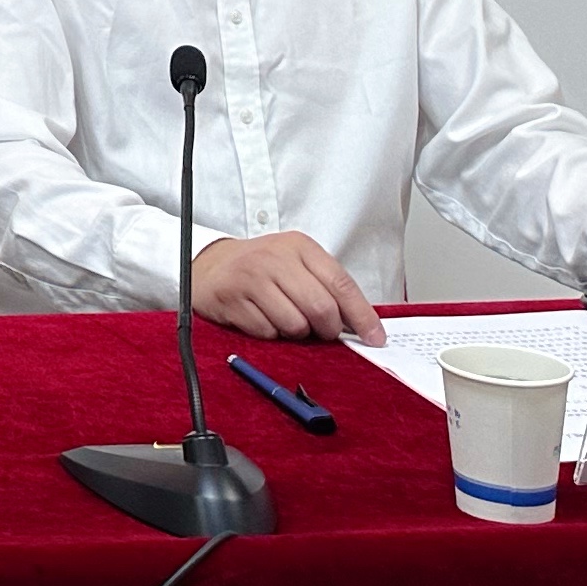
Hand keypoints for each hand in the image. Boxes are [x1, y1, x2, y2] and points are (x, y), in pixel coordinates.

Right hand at [190, 230, 383, 344]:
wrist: (211, 265)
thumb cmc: (263, 269)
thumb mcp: (297, 264)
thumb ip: (327, 287)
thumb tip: (362, 326)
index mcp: (299, 246)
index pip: (341, 284)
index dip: (362, 316)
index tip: (376, 338)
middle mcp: (275, 257)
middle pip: (320, 308)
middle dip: (327, 330)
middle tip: (322, 332)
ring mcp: (250, 277)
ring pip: (294, 324)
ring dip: (296, 332)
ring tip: (285, 318)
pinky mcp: (231, 298)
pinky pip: (267, 332)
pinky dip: (270, 333)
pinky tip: (262, 318)